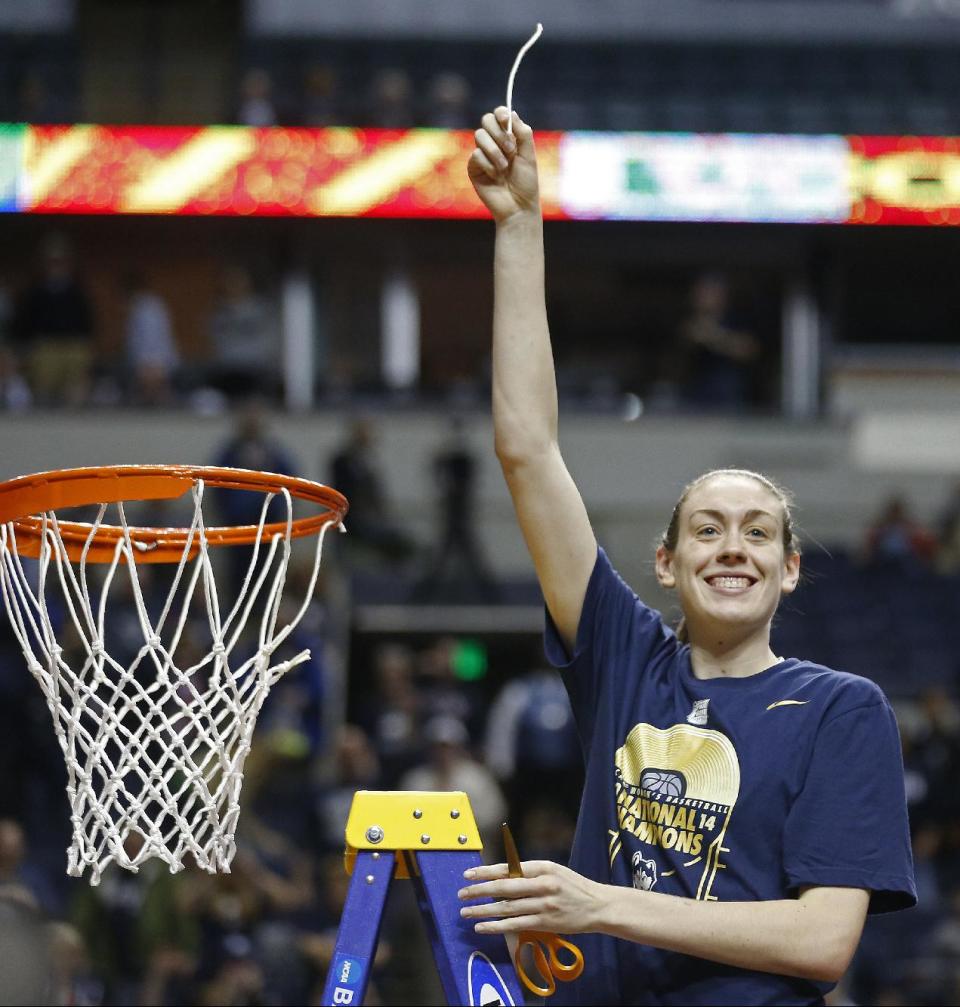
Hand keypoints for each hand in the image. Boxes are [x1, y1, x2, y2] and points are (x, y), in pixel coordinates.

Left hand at [458, 859, 606, 934]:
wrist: (598, 906)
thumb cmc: (573, 887)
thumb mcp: (553, 871)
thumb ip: (530, 873)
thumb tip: (502, 875)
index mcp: (543, 867)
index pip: (508, 868)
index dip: (486, 872)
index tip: (468, 874)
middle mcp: (542, 884)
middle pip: (504, 888)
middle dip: (479, 891)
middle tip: (462, 893)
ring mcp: (544, 905)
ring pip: (506, 908)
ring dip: (483, 911)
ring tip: (466, 913)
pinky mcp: (546, 922)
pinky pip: (516, 924)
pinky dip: (497, 926)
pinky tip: (483, 927)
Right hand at [468, 106, 539, 223]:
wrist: (518, 207)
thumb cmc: (526, 183)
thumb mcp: (529, 155)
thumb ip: (523, 133)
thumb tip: (511, 113)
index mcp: (508, 138)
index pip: (499, 116)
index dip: (500, 114)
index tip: (506, 121)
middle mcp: (494, 143)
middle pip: (486, 120)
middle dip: (498, 133)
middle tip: (511, 150)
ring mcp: (482, 155)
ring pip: (479, 136)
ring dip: (495, 151)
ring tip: (504, 168)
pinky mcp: (473, 168)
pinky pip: (476, 155)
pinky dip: (488, 165)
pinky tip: (495, 177)